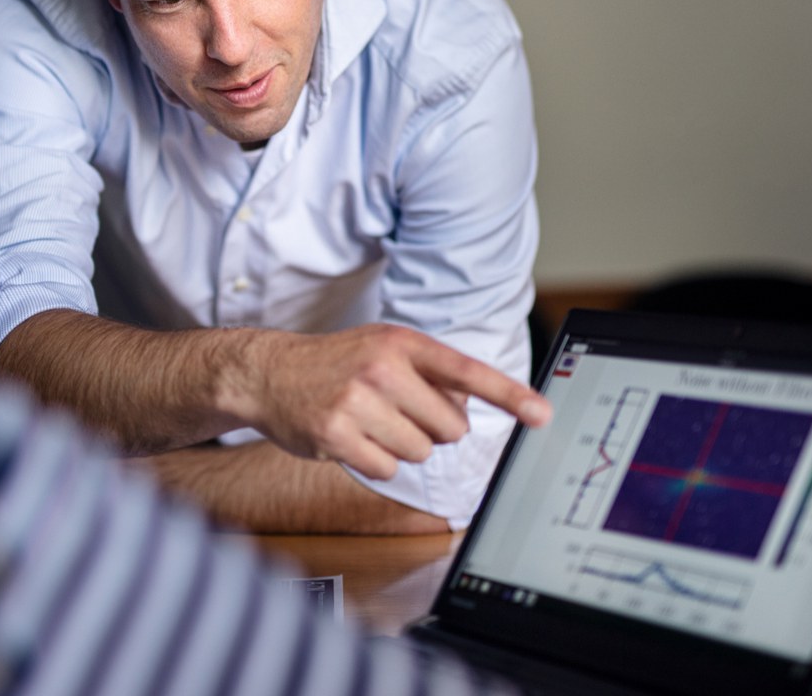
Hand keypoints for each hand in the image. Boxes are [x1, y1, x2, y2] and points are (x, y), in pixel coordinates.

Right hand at [224, 323, 550, 480]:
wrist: (269, 373)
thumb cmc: (337, 363)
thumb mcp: (384, 348)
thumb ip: (430, 372)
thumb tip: (476, 405)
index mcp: (402, 343)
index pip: (468, 372)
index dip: (511, 396)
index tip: (543, 415)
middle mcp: (382, 368)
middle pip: (451, 428)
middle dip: (435, 430)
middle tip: (402, 414)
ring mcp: (357, 401)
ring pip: (420, 452)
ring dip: (402, 447)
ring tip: (370, 422)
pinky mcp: (336, 434)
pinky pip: (387, 469)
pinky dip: (375, 462)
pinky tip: (352, 438)